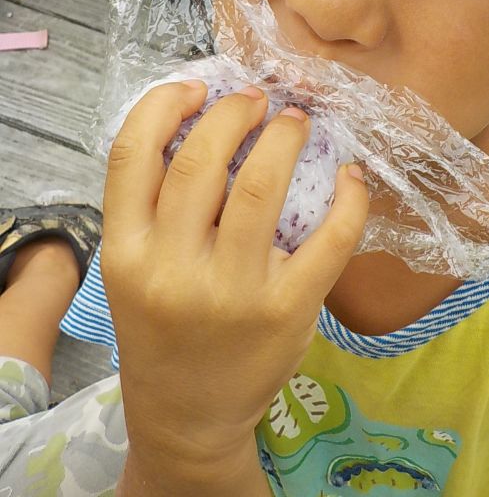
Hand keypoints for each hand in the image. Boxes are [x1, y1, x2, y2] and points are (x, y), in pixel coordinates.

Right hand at [102, 80, 368, 492]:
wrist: (187, 413)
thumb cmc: (163, 325)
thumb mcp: (134, 268)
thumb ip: (155, 204)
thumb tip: (206, 117)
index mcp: (126, 252)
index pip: (131, 155)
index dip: (163, 105)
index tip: (196, 87)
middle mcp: (172, 270)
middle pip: (200, 161)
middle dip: (234, 112)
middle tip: (257, 99)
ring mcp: (231, 292)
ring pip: (261, 186)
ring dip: (285, 138)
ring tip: (297, 122)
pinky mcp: (286, 311)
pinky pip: (328, 239)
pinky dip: (348, 198)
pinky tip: (351, 176)